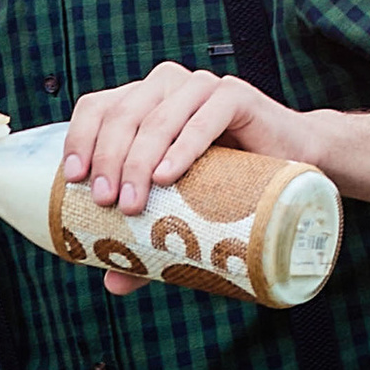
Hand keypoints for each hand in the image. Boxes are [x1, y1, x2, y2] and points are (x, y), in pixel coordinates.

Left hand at [64, 61, 316, 221]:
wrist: (295, 165)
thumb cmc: (230, 184)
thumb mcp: (182, 210)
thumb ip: (147, 239)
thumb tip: (112, 283)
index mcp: (143, 102)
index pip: (98, 107)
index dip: (80, 138)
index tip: (74, 181)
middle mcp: (167, 86)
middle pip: (123, 114)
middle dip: (109, 160)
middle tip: (107, 203)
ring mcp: (202, 86)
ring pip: (158, 116)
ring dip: (140, 159)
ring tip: (134, 203)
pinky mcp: (237, 95)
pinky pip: (204, 116)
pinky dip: (183, 146)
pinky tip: (168, 174)